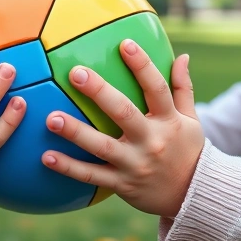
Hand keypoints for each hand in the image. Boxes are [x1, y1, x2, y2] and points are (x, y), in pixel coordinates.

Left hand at [42, 39, 203, 216]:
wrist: (194, 196)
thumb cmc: (187, 151)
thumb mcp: (192, 120)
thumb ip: (183, 88)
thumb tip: (182, 55)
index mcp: (169, 121)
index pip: (157, 88)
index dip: (142, 65)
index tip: (124, 44)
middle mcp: (151, 141)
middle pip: (124, 113)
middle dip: (99, 92)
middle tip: (75, 73)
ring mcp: (135, 164)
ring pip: (102, 147)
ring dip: (75, 132)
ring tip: (50, 118)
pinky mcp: (122, 184)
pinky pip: (92, 176)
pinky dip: (69, 168)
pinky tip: (46, 157)